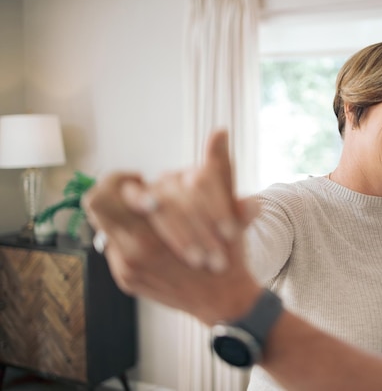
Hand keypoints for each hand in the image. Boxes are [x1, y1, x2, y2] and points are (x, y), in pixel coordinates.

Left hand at [83, 130, 261, 322]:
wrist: (225, 301)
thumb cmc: (230, 252)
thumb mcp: (228, 209)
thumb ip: (219, 169)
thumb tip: (220, 131)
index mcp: (154, 230)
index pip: (107, 193)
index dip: (119, 179)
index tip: (141, 180)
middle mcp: (133, 251)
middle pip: (99, 205)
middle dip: (115, 192)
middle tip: (139, 192)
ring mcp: (126, 268)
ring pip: (106, 227)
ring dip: (125, 216)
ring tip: (148, 214)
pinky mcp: (127, 280)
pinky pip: (115, 249)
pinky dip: (131, 237)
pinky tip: (155, 238)